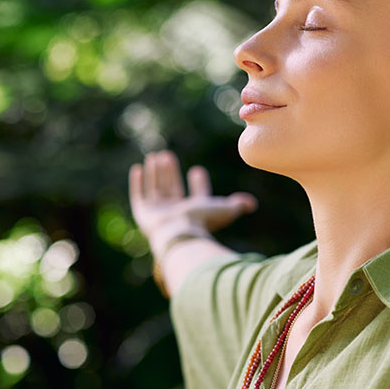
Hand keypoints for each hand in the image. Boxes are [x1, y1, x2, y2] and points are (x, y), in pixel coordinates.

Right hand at [128, 150, 256, 249]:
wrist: (180, 232)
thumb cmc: (203, 221)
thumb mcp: (225, 210)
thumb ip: (238, 205)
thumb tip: (252, 204)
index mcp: (196, 211)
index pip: (198, 194)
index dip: (199, 183)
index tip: (198, 170)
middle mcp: (177, 212)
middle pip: (174, 188)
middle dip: (171, 173)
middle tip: (168, 156)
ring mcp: (159, 212)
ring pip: (157, 188)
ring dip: (156, 172)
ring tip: (155, 156)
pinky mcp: (144, 212)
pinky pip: (140, 194)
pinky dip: (138, 182)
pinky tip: (138, 168)